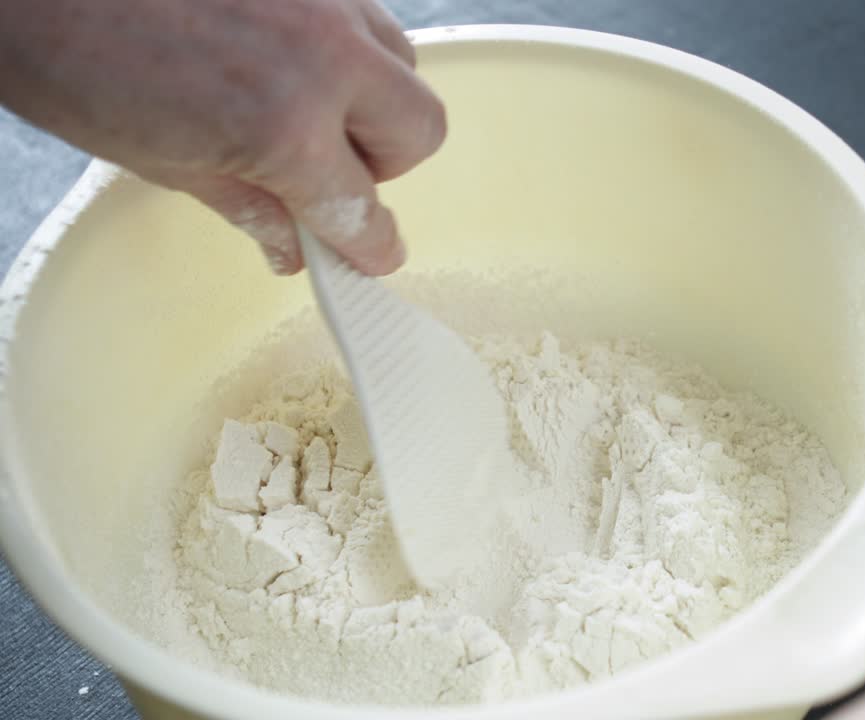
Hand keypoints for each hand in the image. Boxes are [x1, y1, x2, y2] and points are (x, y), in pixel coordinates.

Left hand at [0, 0, 442, 274]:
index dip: (368, 244)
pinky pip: (358, 14)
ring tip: (305, 107)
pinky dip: (339, 47)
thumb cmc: (65, 53)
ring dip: (370, 99)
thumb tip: (294, 241)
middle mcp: (325, 55)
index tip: (368, 252)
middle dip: (384, 164)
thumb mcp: (156, 158)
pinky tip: (279, 54)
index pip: (362, 208)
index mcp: (285, 126)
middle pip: (419, 129)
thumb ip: (248, 202)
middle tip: (329, 174)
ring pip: (400, 62)